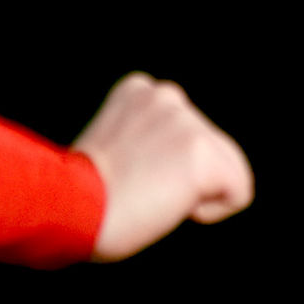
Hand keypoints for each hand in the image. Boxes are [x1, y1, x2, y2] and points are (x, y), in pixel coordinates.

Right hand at [73, 73, 254, 262]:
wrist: (63, 207)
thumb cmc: (77, 197)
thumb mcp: (112, 149)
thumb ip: (145, 142)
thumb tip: (172, 167)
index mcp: (140, 90)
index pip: (185, 135)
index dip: (161, 169)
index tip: (123, 178)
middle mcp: (168, 96)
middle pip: (214, 149)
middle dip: (184, 180)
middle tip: (137, 192)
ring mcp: (188, 123)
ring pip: (229, 172)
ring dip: (193, 195)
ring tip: (147, 195)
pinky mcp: (203, 154)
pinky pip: (239, 193)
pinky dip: (210, 213)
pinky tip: (167, 206)